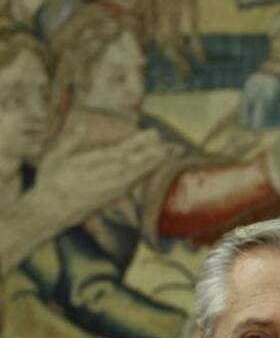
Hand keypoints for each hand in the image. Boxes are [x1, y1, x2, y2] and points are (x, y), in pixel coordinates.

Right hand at [29, 128, 175, 219]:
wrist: (50, 211)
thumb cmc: (50, 181)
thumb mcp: (52, 158)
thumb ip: (69, 142)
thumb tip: (82, 127)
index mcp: (87, 164)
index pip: (116, 151)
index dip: (136, 143)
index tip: (152, 134)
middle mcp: (101, 177)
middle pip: (131, 163)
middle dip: (152, 153)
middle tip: (171, 144)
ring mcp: (108, 188)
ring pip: (135, 174)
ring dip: (153, 163)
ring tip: (169, 153)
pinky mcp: (111, 196)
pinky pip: (131, 183)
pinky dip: (144, 174)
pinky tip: (156, 167)